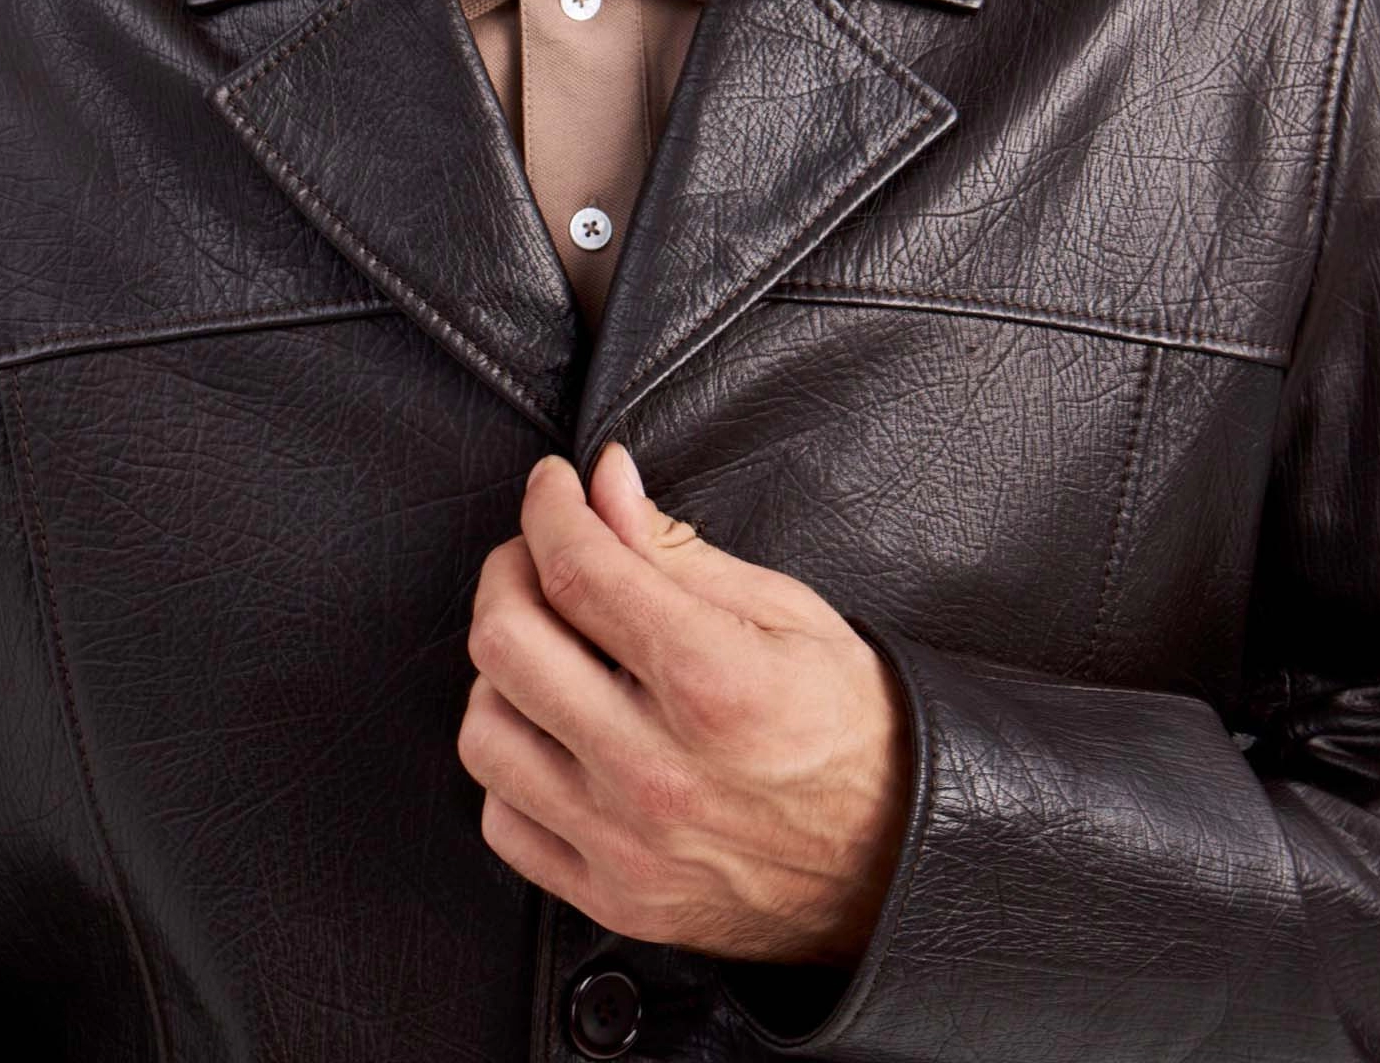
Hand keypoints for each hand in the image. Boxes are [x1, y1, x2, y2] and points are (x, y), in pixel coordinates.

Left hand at [457, 442, 914, 966]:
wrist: (895, 859)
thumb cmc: (850, 726)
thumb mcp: (785, 611)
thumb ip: (677, 549)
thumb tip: (605, 482)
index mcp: (712, 683)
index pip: (577, 570)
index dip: (549, 507)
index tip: (552, 486)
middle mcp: (657, 770)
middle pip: (506, 643)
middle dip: (509, 570)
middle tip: (538, 554)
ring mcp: (626, 843)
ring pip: (484, 732)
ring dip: (501, 672)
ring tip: (548, 648)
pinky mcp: (612, 896)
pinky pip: (502, 819)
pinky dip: (512, 763)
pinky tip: (553, 730)